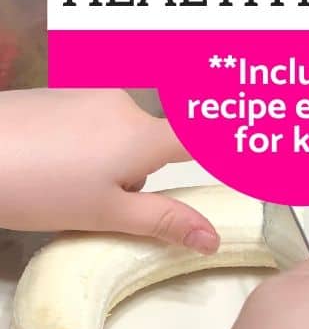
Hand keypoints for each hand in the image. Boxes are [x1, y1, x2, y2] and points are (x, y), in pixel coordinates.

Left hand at [0, 89, 217, 250]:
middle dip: (136, 173)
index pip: (199, 137)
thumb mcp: (106, 214)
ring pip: (117, 132)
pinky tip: (47, 159)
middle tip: (100, 203)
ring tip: (62, 183)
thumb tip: (211, 238)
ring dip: (106, 158)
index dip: (225, 143)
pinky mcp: (59, 90)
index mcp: (142, 136)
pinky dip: (81, 141)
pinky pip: (89, 117)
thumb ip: (164, 221)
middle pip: (149, 142)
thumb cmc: (39, 188)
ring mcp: (88, 92)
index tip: (248, 146)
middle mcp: (123, 104)